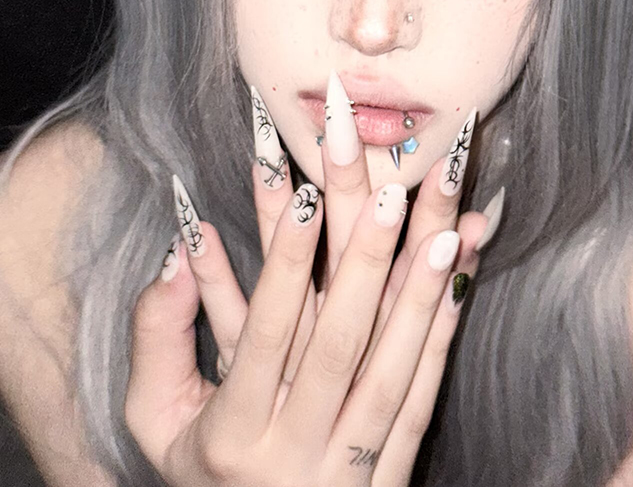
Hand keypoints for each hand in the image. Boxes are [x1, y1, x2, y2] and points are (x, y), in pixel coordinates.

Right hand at [125, 82, 498, 485]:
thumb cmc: (204, 471)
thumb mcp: (156, 417)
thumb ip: (157, 337)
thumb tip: (179, 253)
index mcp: (231, 435)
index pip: (266, 335)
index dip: (288, 263)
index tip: (308, 194)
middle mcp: (293, 453)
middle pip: (338, 346)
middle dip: (365, 262)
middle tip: (388, 193)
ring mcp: (347, 472)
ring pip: (391, 374)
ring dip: (420, 296)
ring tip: (446, 229)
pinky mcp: (387, 479)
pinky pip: (419, 404)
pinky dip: (439, 341)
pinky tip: (457, 287)